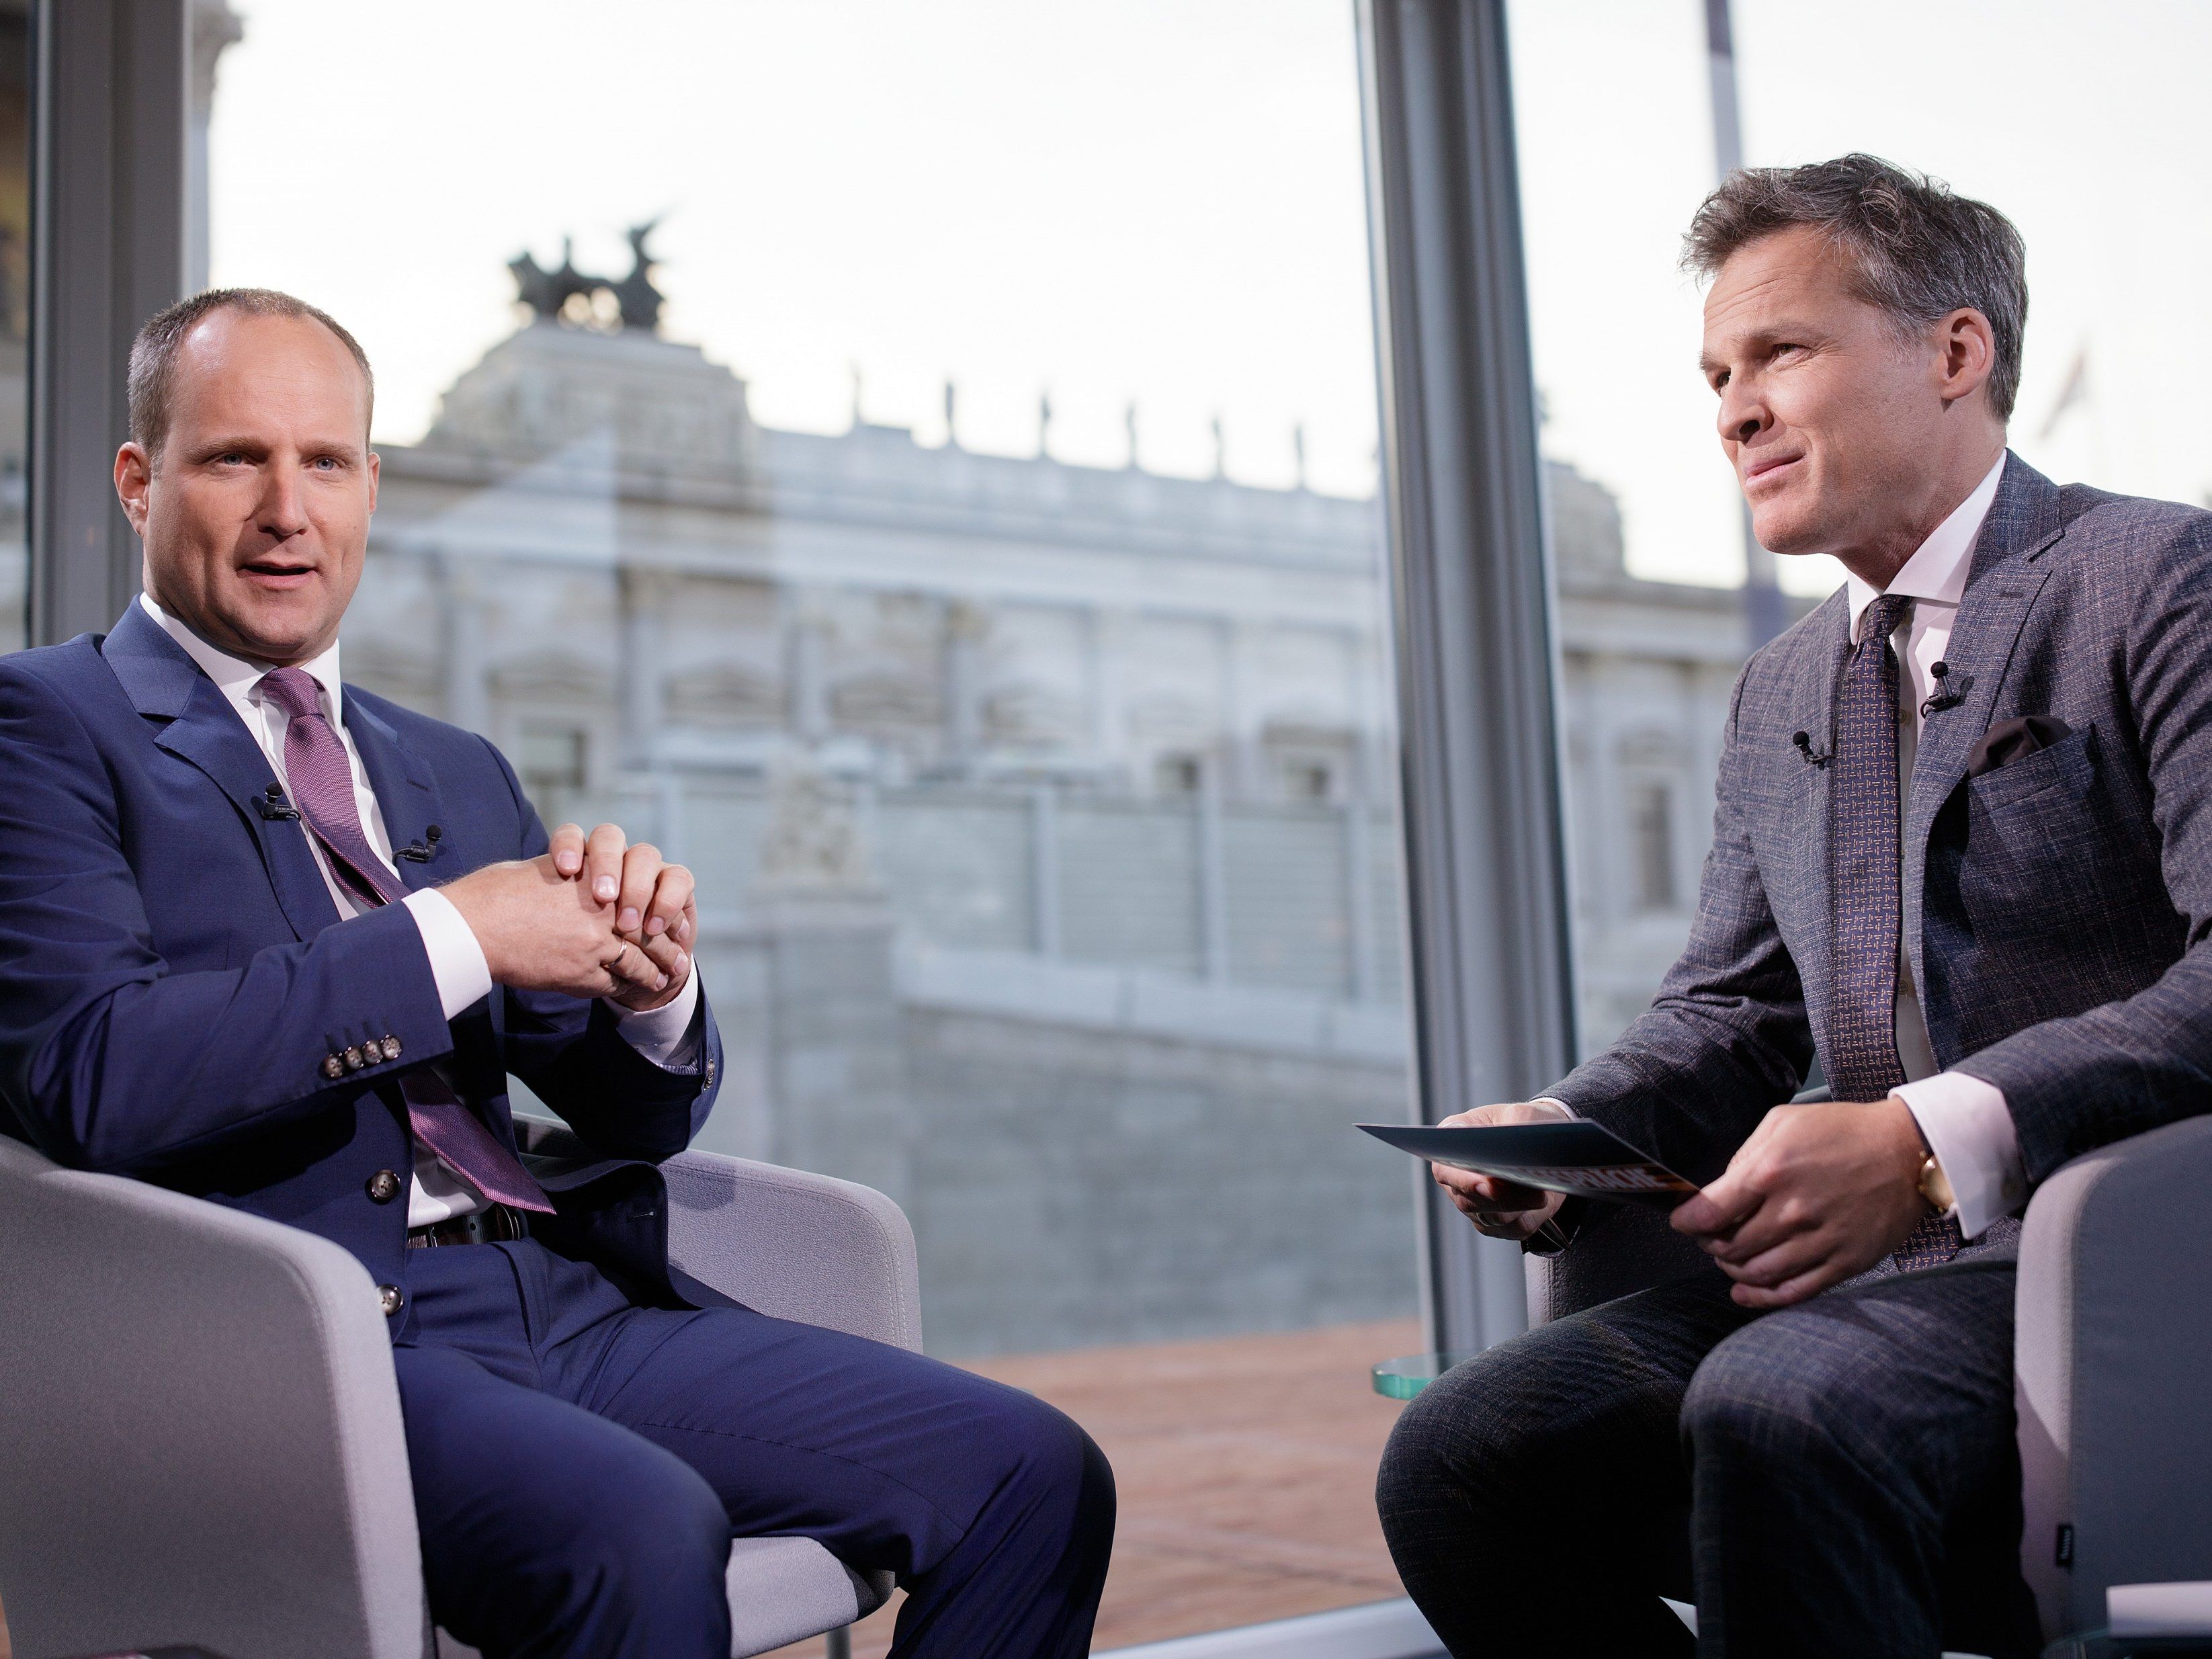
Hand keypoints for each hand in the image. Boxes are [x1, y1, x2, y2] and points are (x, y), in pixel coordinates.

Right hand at [437, 854, 666, 1000]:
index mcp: (596, 879)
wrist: (475, 925)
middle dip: (665, 947)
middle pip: (647, 930)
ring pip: (638, 961)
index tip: (669, 923)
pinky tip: (634, 991)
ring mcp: (595, 943)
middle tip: (679, 958)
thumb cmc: (496, 892)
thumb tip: (573, 877)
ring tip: (664, 978)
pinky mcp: (580, 973)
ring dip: (653, 972)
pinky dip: (627, 988)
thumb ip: (568, 876)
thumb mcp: (541, 868)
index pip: (642, 897)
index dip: (659, 913)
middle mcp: (603, 910)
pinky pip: (614, 983)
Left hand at [546, 822, 695, 1011]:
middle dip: (607, 865)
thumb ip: (554, 926)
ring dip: (637, 887)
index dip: (568, 846)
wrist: (630, 974)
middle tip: (603, 898)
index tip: (564, 869)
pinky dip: (666, 902)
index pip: (572, 836)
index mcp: (582, 862)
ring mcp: (647, 868)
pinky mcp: (676, 882)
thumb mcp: (561, 944)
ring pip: (645, 853)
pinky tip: (654, 929)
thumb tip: (527, 919)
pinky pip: (678, 878)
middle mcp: (615, 858)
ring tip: (627, 925)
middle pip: (610, 837)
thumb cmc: (584, 955)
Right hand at [1430, 1100, 1571, 1242]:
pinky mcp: (1496, 1222)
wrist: (1546, 1143)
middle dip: (1503, 1198)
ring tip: (1541, 1191)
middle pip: (1469, 1201)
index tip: (1490, 1185)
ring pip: (1493, 1218)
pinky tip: (1539, 1200)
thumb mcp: (1522, 1115)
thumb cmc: (1526, 1122)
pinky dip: (1530, 1217)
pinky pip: (1512, 1230)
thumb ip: (1513, 1132)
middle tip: (1530, 1190)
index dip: (1465, 1181)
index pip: (1446, 1169)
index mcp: (1453, 1145)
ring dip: (1520, 1206)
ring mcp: (1474, 1203)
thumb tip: (1512, 1158)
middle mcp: (1457, 1177)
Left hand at [1671, 1096, 1929, 1307]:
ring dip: (1733, 1269)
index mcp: (1771, 1171)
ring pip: (1756, 1274)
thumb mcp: (1783, 1122)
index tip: (1683, 1221)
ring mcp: (1820, 1241)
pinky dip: (1762, 1298)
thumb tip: (1720, 1191)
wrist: (1910, 1150)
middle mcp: (1792, 1211)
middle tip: (1710, 1237)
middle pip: (1729, 1247)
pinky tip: (1744, 1292)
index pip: (1709, 1212)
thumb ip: (1745, 1156)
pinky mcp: (1845, 1263)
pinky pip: (1794, 1292)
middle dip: (1710, 1244)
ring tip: (1730, 1258)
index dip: (1687, 1221)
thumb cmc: (1845, 1131)